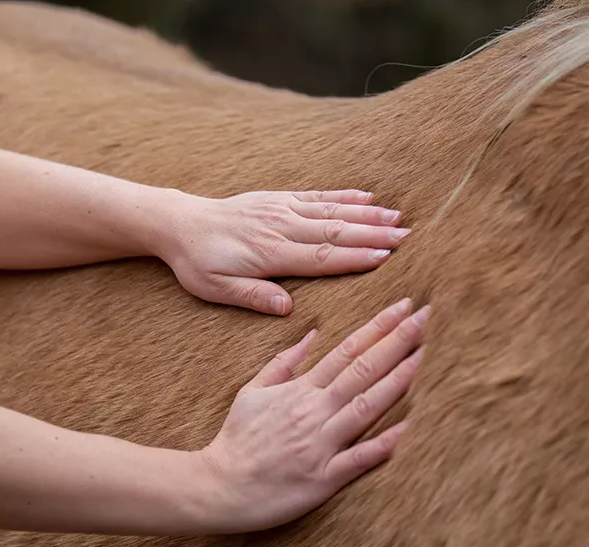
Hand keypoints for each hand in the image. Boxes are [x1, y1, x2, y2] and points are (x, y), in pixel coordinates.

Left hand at [159, 190, 408, 315]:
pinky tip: (367, 198)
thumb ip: (252, 297)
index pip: (320, 257)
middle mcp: (281, 227)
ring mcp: (281, 209)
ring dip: (367, 215)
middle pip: (335, 231)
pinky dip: (344, 196)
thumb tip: (287, 308)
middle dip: (373, 235)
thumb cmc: (199, 263)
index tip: (385, 258)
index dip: (354, 258)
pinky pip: (317, 196)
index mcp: (269, 253)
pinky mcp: (279, 198)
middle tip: (407, 238)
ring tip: (399, 218)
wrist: (180, 224)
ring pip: (332, 211)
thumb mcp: (215, 289)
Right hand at [196, 298, 427, 532]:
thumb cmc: (236, 439)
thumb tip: (311, 334)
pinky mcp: (323, 478)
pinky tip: (409, 428)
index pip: (346, 350)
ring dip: (398, 380)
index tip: (404, 306)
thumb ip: (283, 363)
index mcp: (300, 390)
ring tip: (424, 356)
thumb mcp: (252, 391)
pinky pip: (359, 459)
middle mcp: (314, 411)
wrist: (218, 487)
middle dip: (397, 341)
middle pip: (362, 370)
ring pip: (366, 406)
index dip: (378, 327)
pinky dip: (384, 443)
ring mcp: (320, 444)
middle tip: (427, 316)